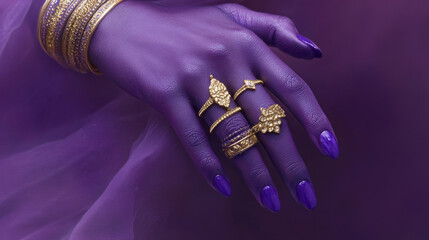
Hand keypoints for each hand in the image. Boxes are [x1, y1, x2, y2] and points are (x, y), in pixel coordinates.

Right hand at [89, 1, 338, 211]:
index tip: (331, 152)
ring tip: (270, 202)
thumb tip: (317, 53)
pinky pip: (192, 135)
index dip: (315, 121)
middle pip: (267, 121)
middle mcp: (226, 61)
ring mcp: (194, 77)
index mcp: (247, 44)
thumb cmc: (183, 23)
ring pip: (233, 134)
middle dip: (290, 163)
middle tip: (306, 196)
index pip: (292, 87)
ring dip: (254, 173)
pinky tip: (223, 188)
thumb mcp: (233, 15)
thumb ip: (276, 29)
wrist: (125, 24)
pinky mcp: (165, 94)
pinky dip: (207, 164)